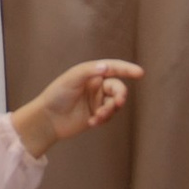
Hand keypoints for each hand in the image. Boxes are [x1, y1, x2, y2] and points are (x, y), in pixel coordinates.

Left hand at [11, 59, 141, 157]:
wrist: (47, 119)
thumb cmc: (56, 95)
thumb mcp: (72, 79)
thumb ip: (89, 71)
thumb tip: (107, 67)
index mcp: (91, 73)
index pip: (113, 68)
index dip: (127, 69)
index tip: (140, 73)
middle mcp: (96, 86)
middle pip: (118, 88)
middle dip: (120, 96)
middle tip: (118, 103)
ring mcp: (97, 101)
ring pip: (115, 104)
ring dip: (109, 110)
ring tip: (97, 116)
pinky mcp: (96, 115)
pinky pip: (108, 116)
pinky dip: (103, 119)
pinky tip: (91, 122)